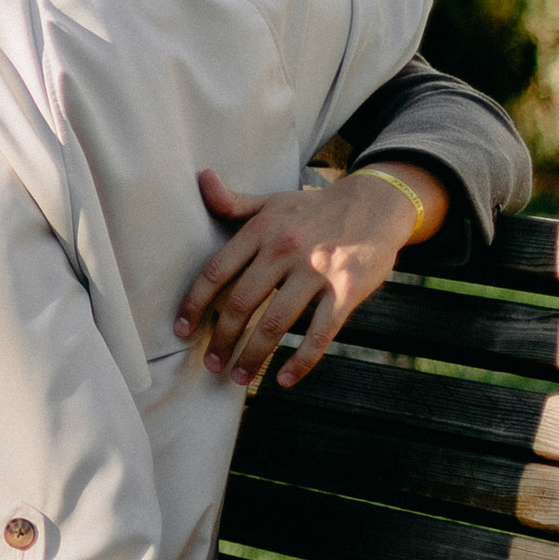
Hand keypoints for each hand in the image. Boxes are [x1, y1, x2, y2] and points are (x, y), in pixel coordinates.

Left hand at [173, 163, 443, 390]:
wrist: (376, 203)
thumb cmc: (314, 208)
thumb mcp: (272, 201)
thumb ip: (234, 201)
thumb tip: (201, 179)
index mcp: (261, 230)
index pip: (216, 272)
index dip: (194, 304)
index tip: (182, 331)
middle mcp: (284, 250)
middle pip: (240, 304)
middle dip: (221, 340)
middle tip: (211, 364)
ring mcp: (316, 271)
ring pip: (274, 323)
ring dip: (252, 356)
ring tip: (238, 378)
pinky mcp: (346, 290)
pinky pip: (320, 333)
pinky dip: (301, 361)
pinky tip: (283, 380)